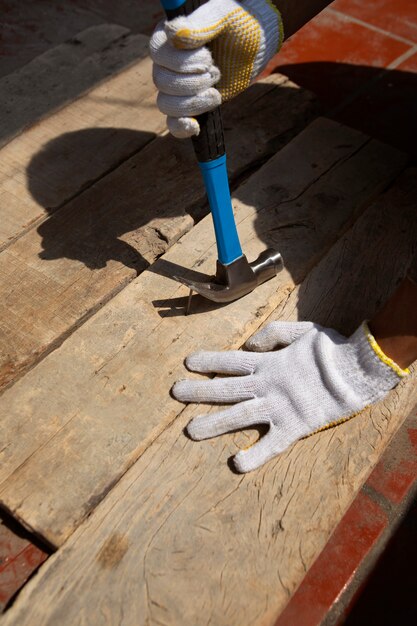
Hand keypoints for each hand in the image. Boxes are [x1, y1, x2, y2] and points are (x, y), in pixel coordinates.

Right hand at [150, 0, 282, 137]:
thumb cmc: (239, 22)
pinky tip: (195, 126)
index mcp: (168, 37)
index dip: (179, 62)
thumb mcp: (223, 16)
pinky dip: (181, 128)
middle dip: (192, 83)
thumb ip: (201, 24)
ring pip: (167, 104)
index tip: (208, 59)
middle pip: (161, 82)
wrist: (256, 43)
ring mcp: (177, 86)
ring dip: (192, 103)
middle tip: (216, 73)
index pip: (157, 53)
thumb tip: (173, 35)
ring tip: (215, 93)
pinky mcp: (190, 105)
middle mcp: (166, 63)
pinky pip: (173, 123)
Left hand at [172, 321, 407, 471]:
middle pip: (226, 389)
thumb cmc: (331, 349)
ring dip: (212, 424)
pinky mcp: (293, 428)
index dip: (208, 360)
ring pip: (238, 417)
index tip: (187, 363)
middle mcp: (266, 386)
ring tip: (189, 431)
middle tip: (176, 392)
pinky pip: (270, 445)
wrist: (358, 371)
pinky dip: (254, 456)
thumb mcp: (300, 330)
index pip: (230, 361)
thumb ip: (271, 334)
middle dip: (198, 391)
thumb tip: (247, 344)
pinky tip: (235, 463)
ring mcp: (278, 408)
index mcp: (268, 362)